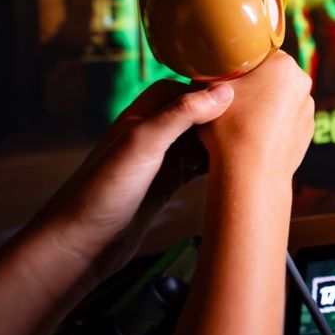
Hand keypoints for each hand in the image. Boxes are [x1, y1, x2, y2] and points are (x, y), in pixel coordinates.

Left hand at [36, 80, 233, 282]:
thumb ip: (181, 115)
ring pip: (198, 141)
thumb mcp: (143, 144)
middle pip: (193, 114)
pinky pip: (197, 168)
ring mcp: (159, 163)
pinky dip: (216, 166)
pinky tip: (234, 169)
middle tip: (252, 120)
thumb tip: (224, 91)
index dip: (206, 89)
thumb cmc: (101, 192)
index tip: (239, 95)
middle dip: (219, 115)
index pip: (179, 88)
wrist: (81, 246)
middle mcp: (150, 136)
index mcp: (139, 117)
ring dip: (220, 142)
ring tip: (251, 144)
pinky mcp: (165, 187)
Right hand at [197, 51, 313, 180]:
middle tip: (231, 101)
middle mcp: (302, 82)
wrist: (251, 174)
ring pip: (280, 99)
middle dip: (254, 85)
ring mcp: (308, 108)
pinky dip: (273, 125)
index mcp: (283, 63)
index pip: (259, 53)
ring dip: (265, 105)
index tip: (227, 78)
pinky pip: (286, 121)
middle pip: (272, 76)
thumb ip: (213, 69)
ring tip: (243, 123)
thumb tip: (210, 65)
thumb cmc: (230, 128)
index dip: (240, 64)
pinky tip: (256, 137)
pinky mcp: (308, 131)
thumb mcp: (209, 89)